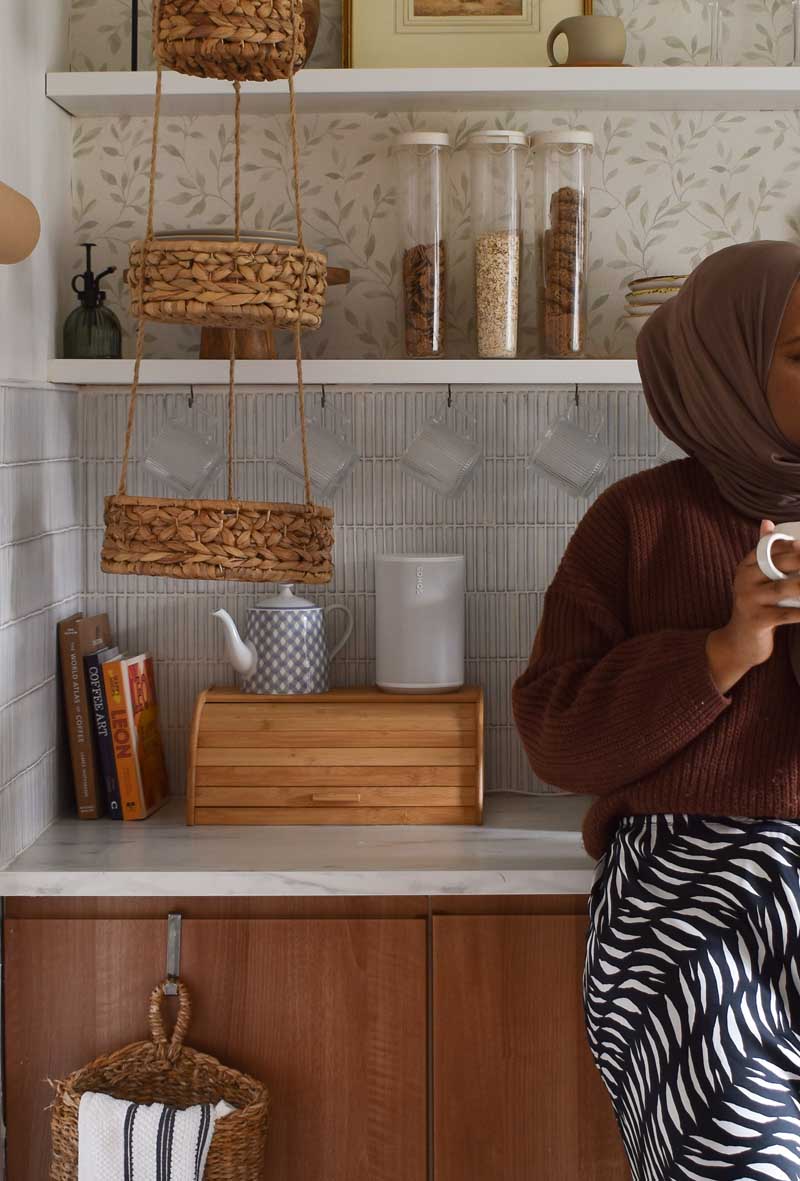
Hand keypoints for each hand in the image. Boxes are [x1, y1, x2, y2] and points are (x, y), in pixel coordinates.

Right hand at [706, 519, 799, 693]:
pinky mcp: (756, 620)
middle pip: (779, 564)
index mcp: (745, 566)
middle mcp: (743, 580)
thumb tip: (767, 522)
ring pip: (784, 587)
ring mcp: (748, 600)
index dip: (796, 546)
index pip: (772, 548)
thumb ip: (763, 552)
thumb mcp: (755, 578)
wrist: (739, 642)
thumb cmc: (755, 606)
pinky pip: (785, 613)